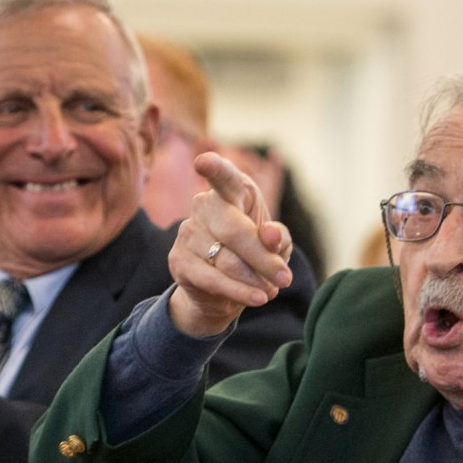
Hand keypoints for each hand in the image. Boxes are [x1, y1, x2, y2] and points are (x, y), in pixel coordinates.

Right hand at [167, 152, 292, 337]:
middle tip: (285, 279)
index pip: (223, 176)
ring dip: (254, 280)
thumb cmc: (254, 255)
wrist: (223, 290)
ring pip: (226, 260)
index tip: (203, 163)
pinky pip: (212, 280)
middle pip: (234, 231)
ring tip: (270, 290)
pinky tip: (256, 299)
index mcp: (231, 191)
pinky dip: (239, 292)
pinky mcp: (178, 261)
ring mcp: (187, 232)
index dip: (214, 168)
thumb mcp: (276, 245)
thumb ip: (278, 237)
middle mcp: (203, 205)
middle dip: (263, 259)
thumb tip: (272, 237)